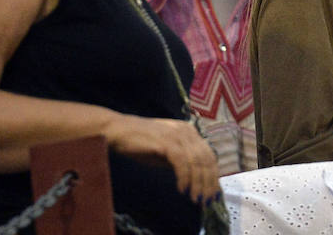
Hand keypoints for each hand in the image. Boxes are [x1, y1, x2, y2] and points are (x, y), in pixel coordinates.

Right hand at [105, 114, 219, 205]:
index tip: (212, 194)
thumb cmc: (141, 144)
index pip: (209, 156)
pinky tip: (182, 189)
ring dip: (197, 183)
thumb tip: (197, 182)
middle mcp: (188, 132)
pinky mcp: (167, 141)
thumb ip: (182, 163)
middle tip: (205, 201)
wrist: (120, 131)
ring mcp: (178, 135)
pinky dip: (184, 177)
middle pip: (206, 160)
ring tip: (195, 198)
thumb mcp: (166, 155)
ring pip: (196, 162)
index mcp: (190, 133)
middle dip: (208, 183)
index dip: (213, 177)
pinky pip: (181, 162)